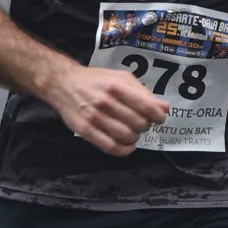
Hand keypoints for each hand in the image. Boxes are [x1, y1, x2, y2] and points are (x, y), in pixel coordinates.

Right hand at [43, 62, 169, 157]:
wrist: (64, 83)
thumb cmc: (95, 80)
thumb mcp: (121, 78)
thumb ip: (143, 93)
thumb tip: (164, 108)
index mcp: (117, 86)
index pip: (146, 107)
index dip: (157, 116)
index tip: (158, 118)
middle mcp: (106, 102)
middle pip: (138, 123)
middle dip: (145, 126)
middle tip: (142, 123)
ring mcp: (95, 117)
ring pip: (126, 137)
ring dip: (135, 137)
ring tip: (133, 131)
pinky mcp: (86, 130)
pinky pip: (110, 147)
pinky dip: (124, 150)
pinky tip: (127, 145)